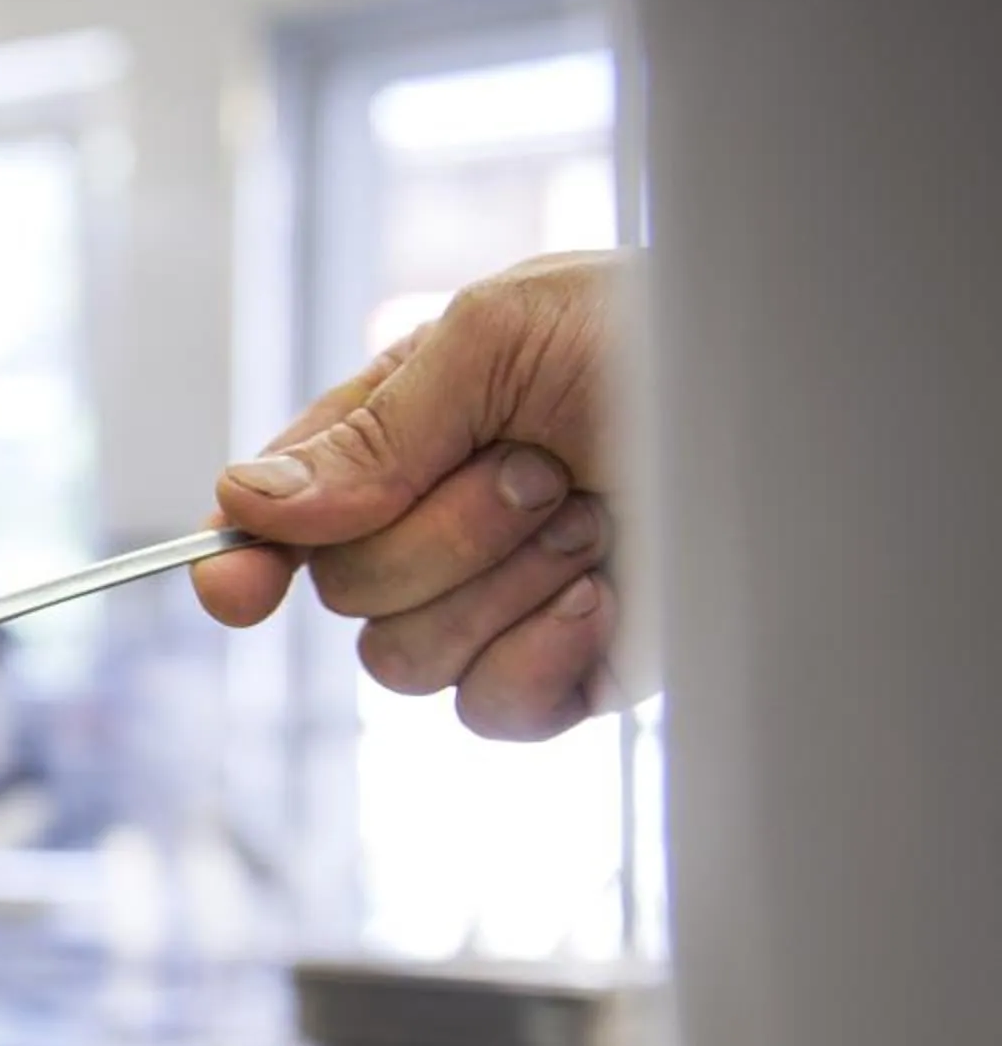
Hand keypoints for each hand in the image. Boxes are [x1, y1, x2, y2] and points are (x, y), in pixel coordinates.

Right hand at [191, 252, 619, 740]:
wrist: (807, 407)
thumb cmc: (660, 333)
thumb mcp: (497, 340)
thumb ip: (369, 430)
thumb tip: (246, 506)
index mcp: (398, 435)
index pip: (281, 513)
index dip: (246, 555)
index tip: (237, 587)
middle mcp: (432, 528)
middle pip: (342, 590)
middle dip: (436, 531)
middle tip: (540, 467)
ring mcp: (494, 607)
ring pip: (401, 660)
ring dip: (498, 582)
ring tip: (589, 515)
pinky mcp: (561, 676)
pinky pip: (487, 712)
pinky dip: (539, 654)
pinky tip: (605, 592)